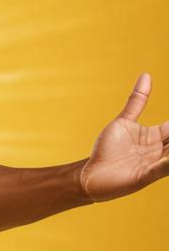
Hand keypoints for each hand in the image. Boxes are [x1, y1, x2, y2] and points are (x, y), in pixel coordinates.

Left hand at [78, 73, 168, 202]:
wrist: (91, 175)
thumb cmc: (107, 149)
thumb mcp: (124, 121)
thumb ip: (137, 101)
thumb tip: (146, 74)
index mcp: (156, 136)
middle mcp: (160, 150)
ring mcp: (154, 163)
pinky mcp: (144, 176)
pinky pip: (161, 169)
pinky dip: (168, 163)